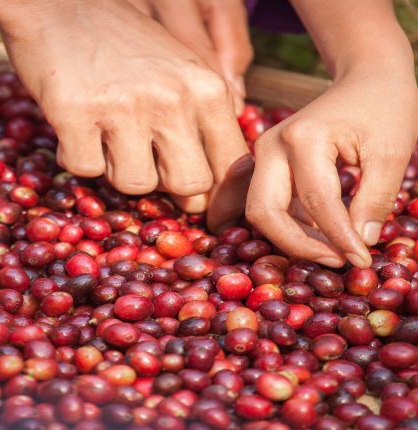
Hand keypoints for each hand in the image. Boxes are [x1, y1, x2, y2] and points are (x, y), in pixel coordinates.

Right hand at [0, 0, 252, 229]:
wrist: (57, 3)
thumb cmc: (119, 41)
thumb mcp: (176, 69)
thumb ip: (199, 121)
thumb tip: (209, 193)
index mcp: (205, 87)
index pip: (230, 164)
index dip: (216, 196)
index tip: (198, 208)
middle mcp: (172, 98)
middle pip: (189, 185)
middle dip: (165, 185)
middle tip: (142, 162)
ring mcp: (124, 106)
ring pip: (136, 184)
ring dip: (116, 170)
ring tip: (103, 136)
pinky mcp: (76, 113)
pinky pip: (85, 170)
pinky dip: (76, 158)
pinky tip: (75, 130)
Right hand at [247, 73, 417, 267]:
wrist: (366, 77)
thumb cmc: (385, 107)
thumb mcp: (392, 153)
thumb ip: (375, 200)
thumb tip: (360, 245)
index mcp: (302, 138)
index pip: (316, 203)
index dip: (340, 238)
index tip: (362, 261)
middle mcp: (271, 146)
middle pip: (265, 212)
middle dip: (298, 244)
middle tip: (336, 261)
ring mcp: (263, 154)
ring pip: (261, 212)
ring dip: (291, 238)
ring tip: (332, 251)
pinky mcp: (266, 163)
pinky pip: (269, 204)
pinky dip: (290, 225)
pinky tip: (320, 236)